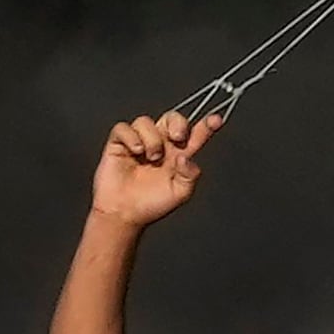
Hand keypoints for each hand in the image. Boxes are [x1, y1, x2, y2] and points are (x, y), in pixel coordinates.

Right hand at [90, 111, 223, 229]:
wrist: (124, 214)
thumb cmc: (152, 204)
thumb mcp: (180, 192)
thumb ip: (190, 175)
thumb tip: (186, 158)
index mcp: (179, 154)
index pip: (195, 134)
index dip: (207, 125)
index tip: (216, 121)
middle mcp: (161, 144)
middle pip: (172, 118)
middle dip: (178, 123)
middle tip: (178, 138)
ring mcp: (140, 143)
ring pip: (146, 121)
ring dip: (152, 137)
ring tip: (152, 157)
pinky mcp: (118, 145)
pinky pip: (123, 128)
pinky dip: (131, 136)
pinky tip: (136, 151)